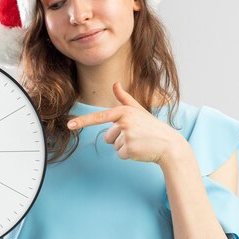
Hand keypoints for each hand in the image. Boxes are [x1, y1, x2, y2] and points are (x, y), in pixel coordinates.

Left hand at [67, 82, 186, 165]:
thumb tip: (115, 84)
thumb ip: (125, 98)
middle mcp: (124, 122)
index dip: (83, 121)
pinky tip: (141, 150)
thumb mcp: (138, 111)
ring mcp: (127, 136)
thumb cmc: (152, 127)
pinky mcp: (130, 149)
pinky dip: (129, 155)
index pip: (99, 117)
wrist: (169, 145)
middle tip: (137, 136)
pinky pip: (120, 155)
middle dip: (119, 139)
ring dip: (125, 147)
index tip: (69, 125)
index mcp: (124, 111)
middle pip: (107, 136)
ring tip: (140, 142)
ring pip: (114, 146)